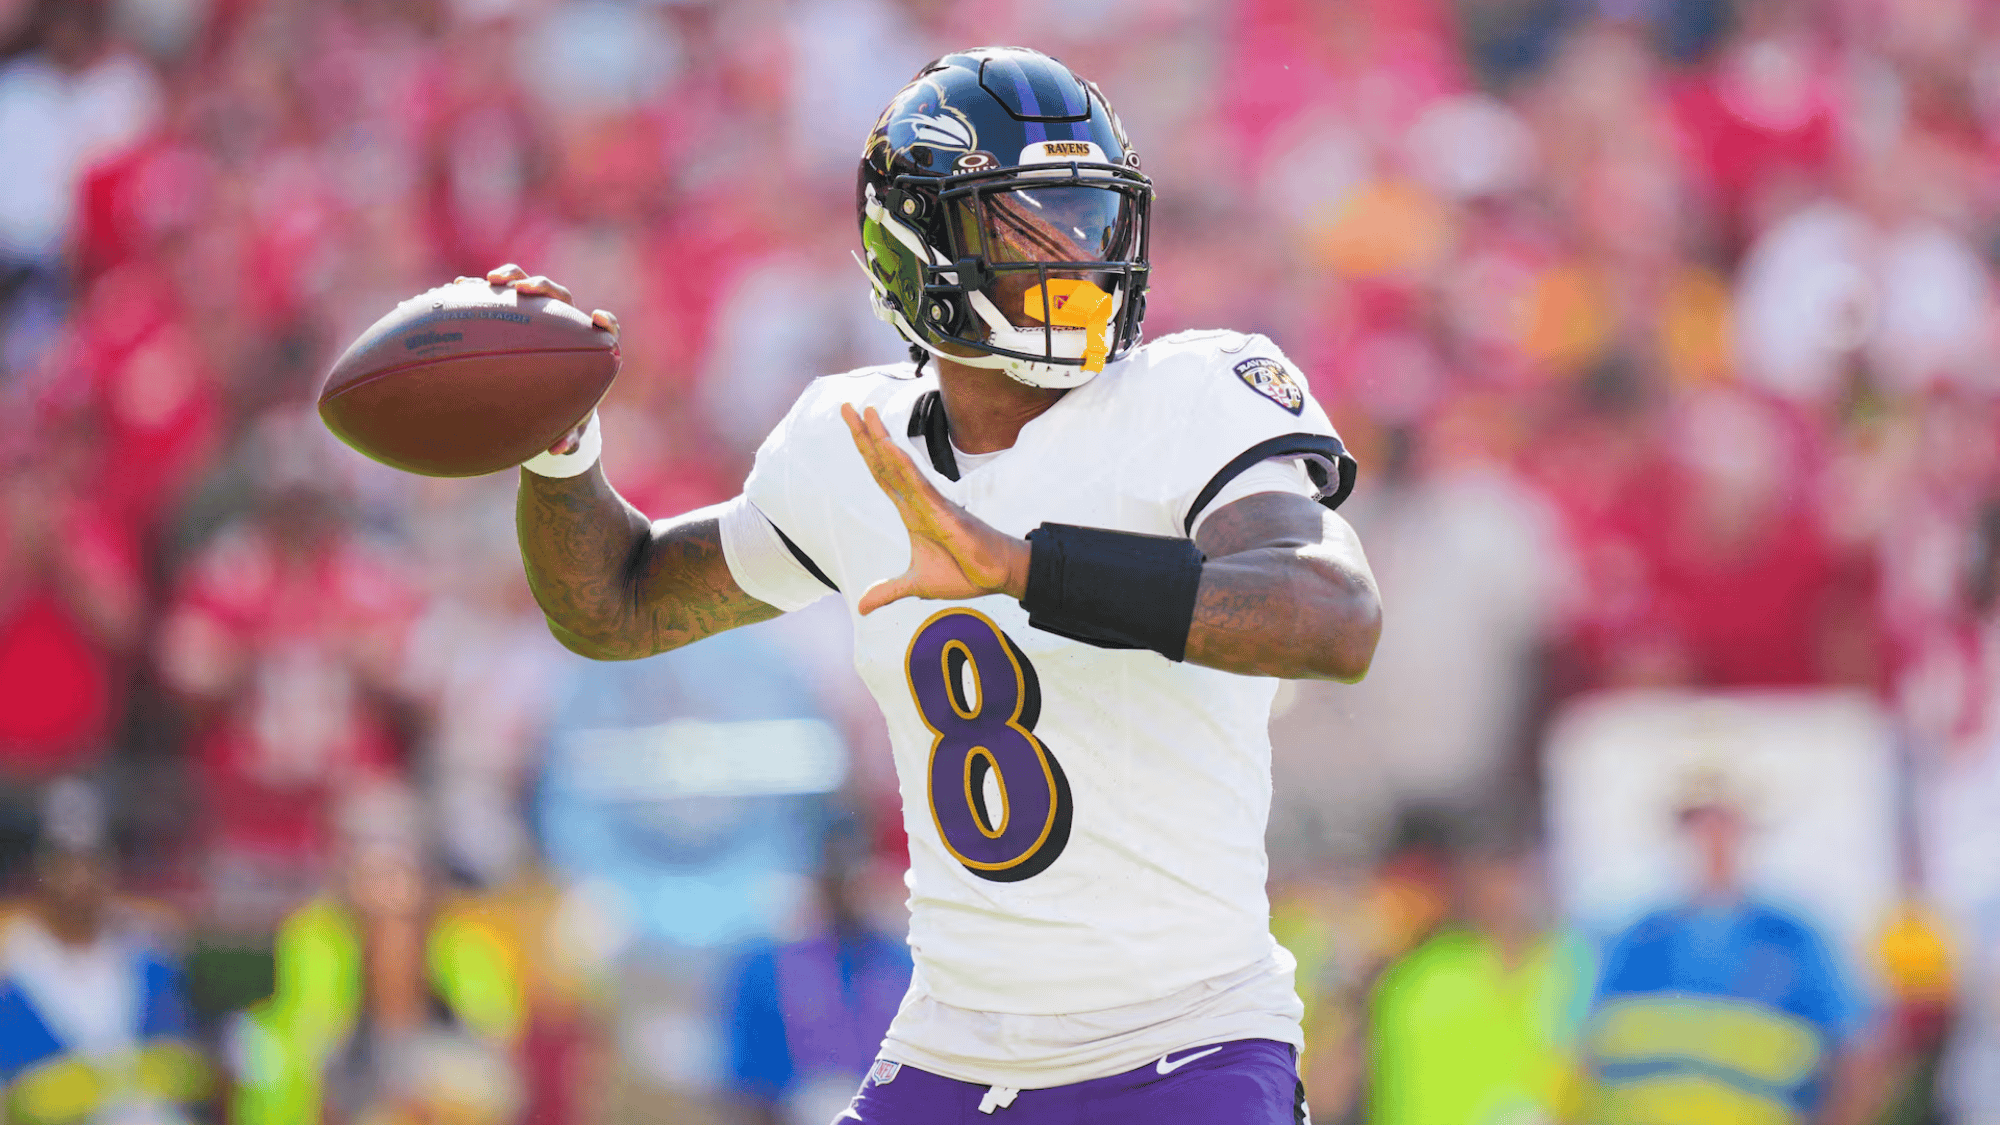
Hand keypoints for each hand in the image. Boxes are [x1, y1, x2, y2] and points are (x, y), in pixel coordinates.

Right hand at [472, 264, 618, 453]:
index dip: (605, 321)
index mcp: (588, 347)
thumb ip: (569, 438)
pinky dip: (480, 290)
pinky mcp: (513, 313)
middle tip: (524, 290)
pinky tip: (457, 290)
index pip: (606, 328)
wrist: (545, 400)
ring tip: (491, 281)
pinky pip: (497, 297)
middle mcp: (565, 324)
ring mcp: (537, 314)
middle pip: (559, 296)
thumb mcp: (567, 426)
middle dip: (543, 287)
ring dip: (511, 278)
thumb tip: (559, 450)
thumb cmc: (564, 412)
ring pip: (526, 288)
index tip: (597, 319)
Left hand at [841, 404, 1029, 613]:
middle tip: (846, 407)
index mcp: (911, 512)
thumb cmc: (965, 573)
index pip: (882, 475)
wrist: (996, 577)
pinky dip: (902, 467)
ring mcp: (931, 504)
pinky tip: (889, 449)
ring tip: (865, 414)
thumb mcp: (916, 585)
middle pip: (885, 463)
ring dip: (881, 441)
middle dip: (865, 435)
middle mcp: (918, 501)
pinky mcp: (944, 513)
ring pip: (900, 467)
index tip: (853, 425)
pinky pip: (919, 486)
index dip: (866, 451)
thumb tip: (862, 606)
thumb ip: (888, 590)